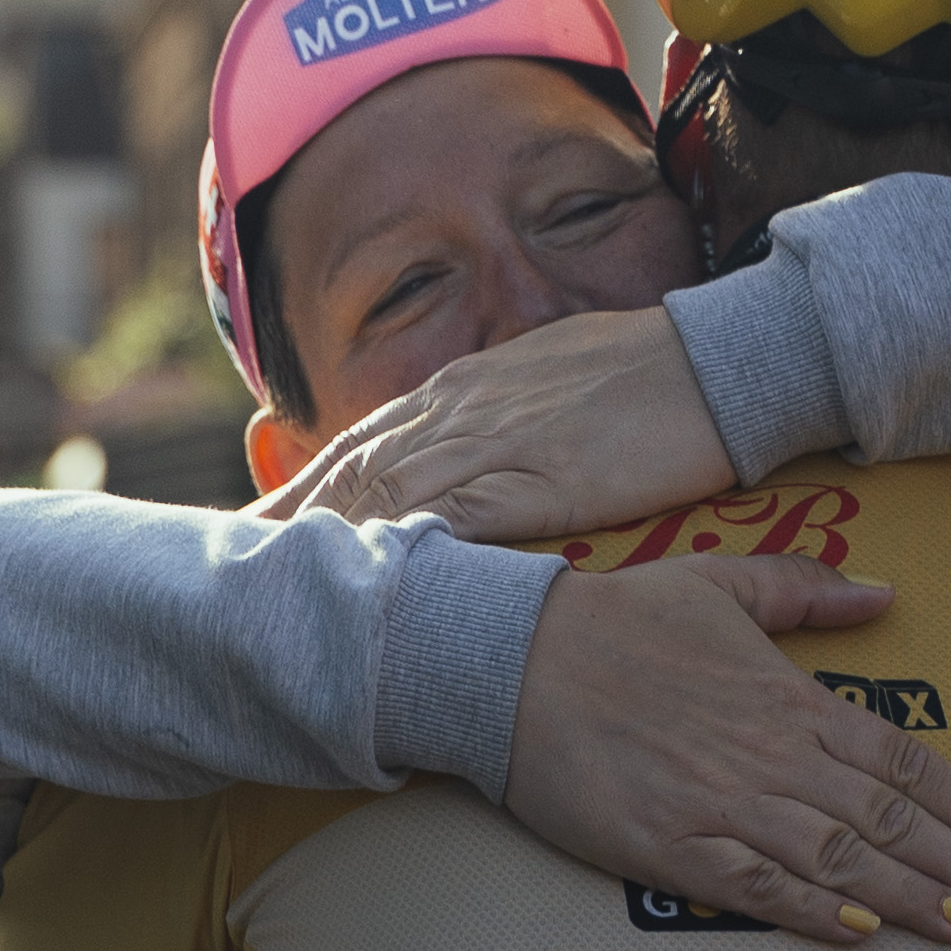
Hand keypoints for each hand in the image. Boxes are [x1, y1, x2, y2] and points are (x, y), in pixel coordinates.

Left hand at [274, 307, 739, 544]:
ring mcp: (491, 441)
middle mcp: (460, 409)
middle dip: (286, 521)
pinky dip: (396, 553)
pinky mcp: (532, 479)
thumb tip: (474, 455)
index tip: (260, 529)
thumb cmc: (653, 376)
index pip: (363, 445)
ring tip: (269, 588)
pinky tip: (364, 588)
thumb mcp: (555, 389)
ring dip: (320, 542)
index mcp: (463, 390)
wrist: (721, 361)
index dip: (305, 490)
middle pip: (349, 471)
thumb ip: (503, 420)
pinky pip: (448, 520)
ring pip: (380, 494)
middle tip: (229, 569)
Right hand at [506, 557, 950, 950]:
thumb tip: (884, 593)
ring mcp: (720, 804)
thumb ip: (807, 589)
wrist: (510, 661)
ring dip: (909, 896)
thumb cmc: (618, 619)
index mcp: (789, 698)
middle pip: (888, 817)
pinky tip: (857, 933)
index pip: (902, 756)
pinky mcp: (666, 847)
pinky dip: (807, 910)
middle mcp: (770, 755)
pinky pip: (750, 886)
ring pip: (836, 857)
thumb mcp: (721, 580)